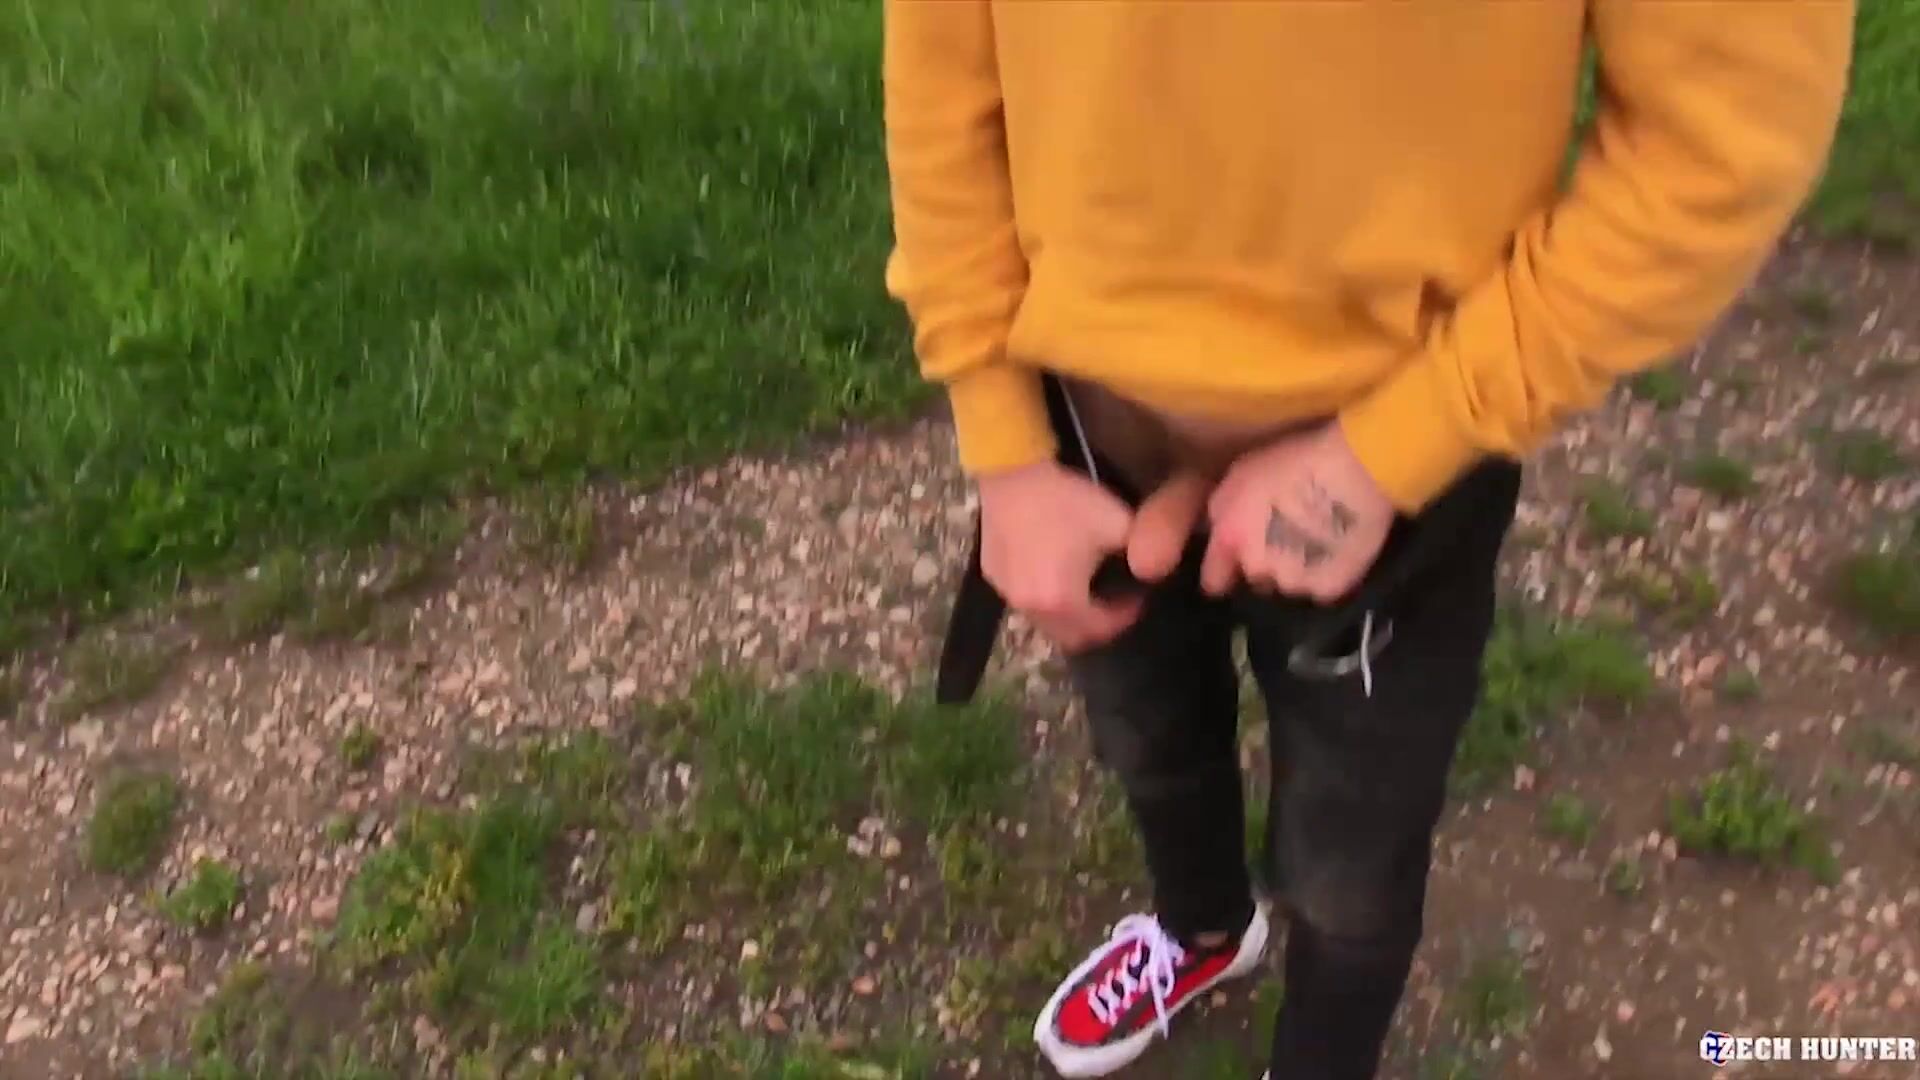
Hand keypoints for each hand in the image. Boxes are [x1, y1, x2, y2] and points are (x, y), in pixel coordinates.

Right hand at [978, 461, 1142, 650]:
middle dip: (1097, 623)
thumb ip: (1143, 555)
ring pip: (1044, 622)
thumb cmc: (1068, 500)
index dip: (1126, 616)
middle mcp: (1030, 608)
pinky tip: (1052, 567)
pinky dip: (1043, 596)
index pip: (1101, 629)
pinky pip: (1023, 600)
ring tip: (1083, 585)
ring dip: (1068, 613)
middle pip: (1070, 637)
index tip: (1139, 596)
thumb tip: (1150, 570)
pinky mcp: (992, 575)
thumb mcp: (1119, 524)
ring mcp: (1006, 593)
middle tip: (1114, 599)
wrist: (1014, 470)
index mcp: (1063, 601)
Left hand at [1200, 422, 1394, 601]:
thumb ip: (1224, 512)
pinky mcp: (1328, 590)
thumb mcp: (1240, 475)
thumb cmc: (1295, 460)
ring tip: (1314, 542)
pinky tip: (1336, 551)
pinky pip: (1320, 586)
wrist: (1354, 471)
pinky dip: (1324, 573)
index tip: (1232, 565)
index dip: (1223, 572)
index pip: (1214, 580)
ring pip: (1288, 583)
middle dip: (1264, 562)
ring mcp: (1294, 583)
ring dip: (1295, 569)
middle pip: (1255, 578)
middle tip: (1285, 537)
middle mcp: (1257, 569)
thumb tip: (1219, 534)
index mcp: (1231, 540)